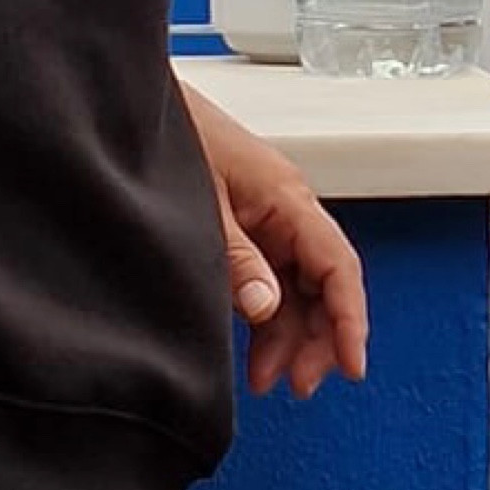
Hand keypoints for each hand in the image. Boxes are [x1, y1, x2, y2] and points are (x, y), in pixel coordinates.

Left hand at [180, 79, 368, 397]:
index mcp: (288, 198)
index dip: (349, 320)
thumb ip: (236, 258)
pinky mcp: (243, 227)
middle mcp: (285, 210)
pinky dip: (264, 316)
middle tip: (298, 384)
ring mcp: (265, 220)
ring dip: (286, 336)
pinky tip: (252, 348)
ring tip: (264, 378)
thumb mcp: (203, 203)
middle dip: (316, 340)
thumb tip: (267, 308)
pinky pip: (268, 280)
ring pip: (295, 290)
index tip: (351, 366)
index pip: (338, 267)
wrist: (138, 105)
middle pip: (322, 286)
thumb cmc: (174, 133)